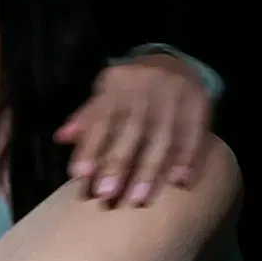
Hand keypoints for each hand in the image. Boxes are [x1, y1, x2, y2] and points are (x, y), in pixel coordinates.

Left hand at [54, 54, 211, 205]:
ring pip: (163, 135)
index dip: (90, 146)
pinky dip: (188, 160)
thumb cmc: (132, 90)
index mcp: (118, 83)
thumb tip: (61, 138)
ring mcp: (175, 94)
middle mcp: (146, 86)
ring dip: (151, 170)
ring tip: (139, 198)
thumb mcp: (107, 95)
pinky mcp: (200, 104)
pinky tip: (181, 183)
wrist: (176, 62)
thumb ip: (87, 118)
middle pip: (132, 128)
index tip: (78, 175)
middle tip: (107, 195)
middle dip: (118, 163)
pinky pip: (194, 134)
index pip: (101, 117)